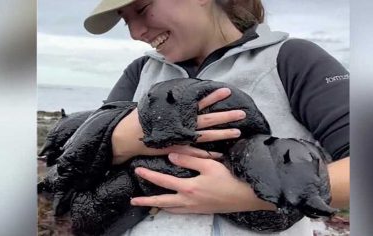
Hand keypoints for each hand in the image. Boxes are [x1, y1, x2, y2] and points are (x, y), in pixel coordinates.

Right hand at [111, 88, 246, 163]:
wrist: (130, 136)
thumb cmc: (144, 117)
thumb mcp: (157, 102)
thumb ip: (172, 98)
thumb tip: (184, 89)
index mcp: (179, 111)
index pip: (199, 101)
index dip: (213, 97)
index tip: (226, 91)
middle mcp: (183, 124)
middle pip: (208, 119)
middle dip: (226, 116)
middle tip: (242, 114)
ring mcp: (181, 138)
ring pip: (206, 136)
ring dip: (222, 134)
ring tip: (237, 132)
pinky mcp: (177, 149)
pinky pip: (195, 153)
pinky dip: (207, 154)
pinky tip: (220, 155)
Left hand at [130, 153, 275, 213]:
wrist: (245, 197)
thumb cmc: (228, 178)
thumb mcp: (209, 164)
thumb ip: (189, 159)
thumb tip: (171, 155)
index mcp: (188, 188)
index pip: (163, 181)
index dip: (149, 175)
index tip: (137, 171)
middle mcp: (188, 201)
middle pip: (162, 202)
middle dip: (146, 201)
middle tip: (133, 200)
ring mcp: (194, 208)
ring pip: (171, 209)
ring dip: (158, 207)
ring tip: (148, 205)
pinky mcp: (201, 211)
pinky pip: (181, 212)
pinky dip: (171, 209)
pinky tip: (171, 206)